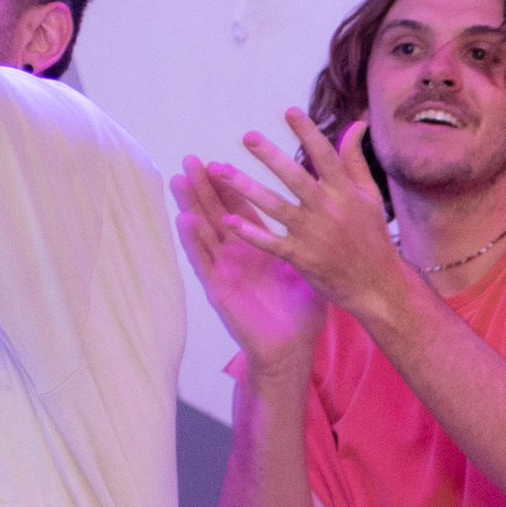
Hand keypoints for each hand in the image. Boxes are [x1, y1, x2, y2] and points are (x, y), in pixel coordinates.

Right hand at [174, 158, 327, 371]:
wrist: (292, 347)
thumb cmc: (300, 312)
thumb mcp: (307, 268)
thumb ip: (309, 238)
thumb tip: (325, 213)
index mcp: (259, 248)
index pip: (240, 209)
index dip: (229, 186)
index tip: (219, 159)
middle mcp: (238, 255)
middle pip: (216, 213)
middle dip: (204, 187)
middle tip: (192, 158)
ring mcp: (225, 270)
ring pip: (204, 232)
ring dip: (191, 206)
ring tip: (179, 179)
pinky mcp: (219, 289)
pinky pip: (204, 262)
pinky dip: (193, 242)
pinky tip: (185, 220)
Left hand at [200, 112, 406, 322]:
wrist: (377, 286)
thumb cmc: (372, 237)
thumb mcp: (369, 196)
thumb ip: (355, 160)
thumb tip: (356, 123)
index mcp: (345, 193)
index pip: (325, 156)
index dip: (308, 132)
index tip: (289, 111)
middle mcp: (328, 210)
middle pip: (295, 178)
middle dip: (270, 156)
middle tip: (248, 136)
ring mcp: (313, 235)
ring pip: (276, 207)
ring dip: (247, 188)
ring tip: (220, 170)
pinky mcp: (302, 258)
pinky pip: (271, 243)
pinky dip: (250, 233)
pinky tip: (228, 219)